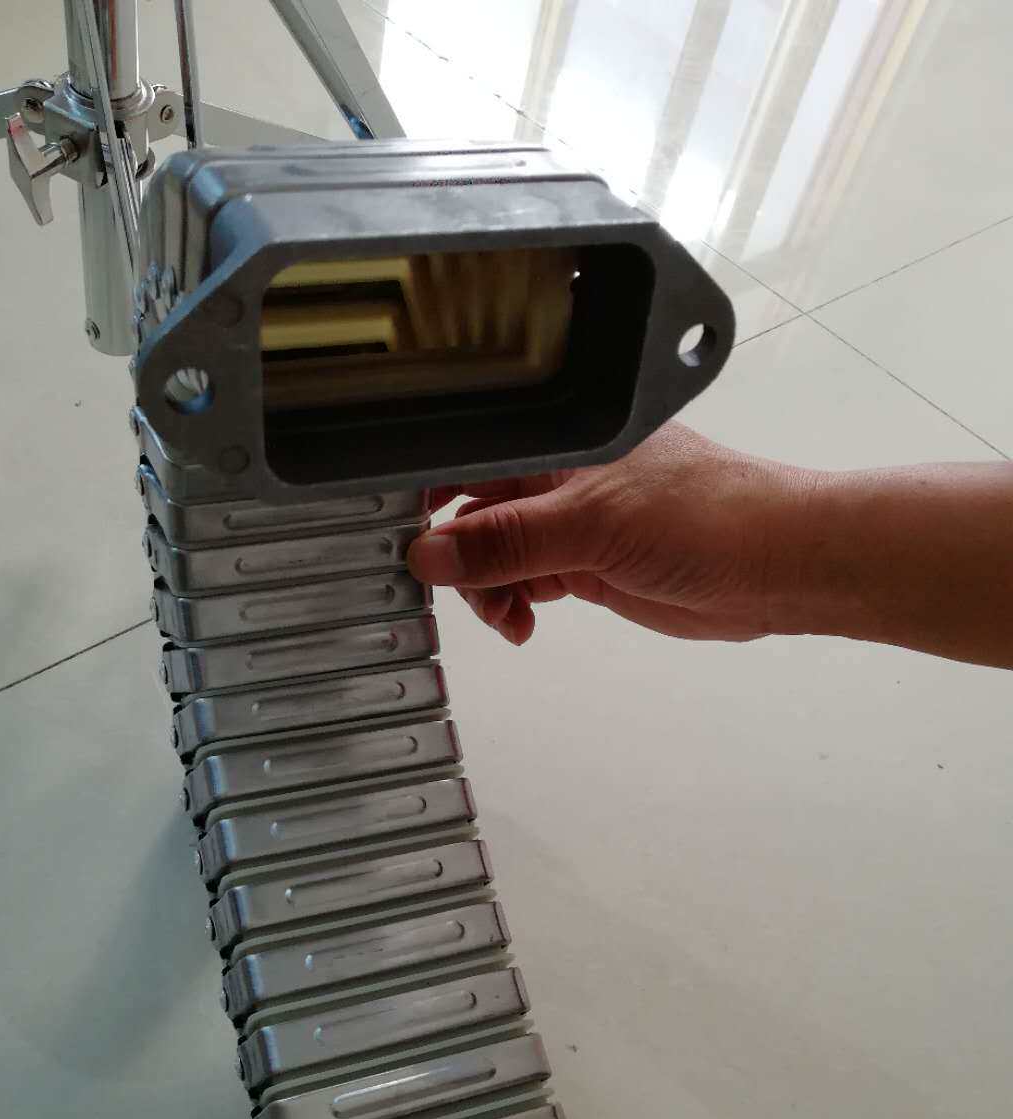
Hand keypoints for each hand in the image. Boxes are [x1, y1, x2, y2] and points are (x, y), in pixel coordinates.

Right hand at [407, 421, 815, 645]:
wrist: (776, 565)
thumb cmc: (701, 517)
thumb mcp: (591, 524)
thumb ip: (505, 541)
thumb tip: (426, 555)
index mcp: (555, 440)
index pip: (469, 454)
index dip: (425, 489)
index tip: (392, 531)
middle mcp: (556, 475)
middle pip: (474, 509)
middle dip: (454, 552)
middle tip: (449, 591)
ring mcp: (572, 522)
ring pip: (498, 552)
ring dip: (485, 588)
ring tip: (504, 618)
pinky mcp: (588, 565)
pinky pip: (527, 580)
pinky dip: (513, 604)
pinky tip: (521, 627)